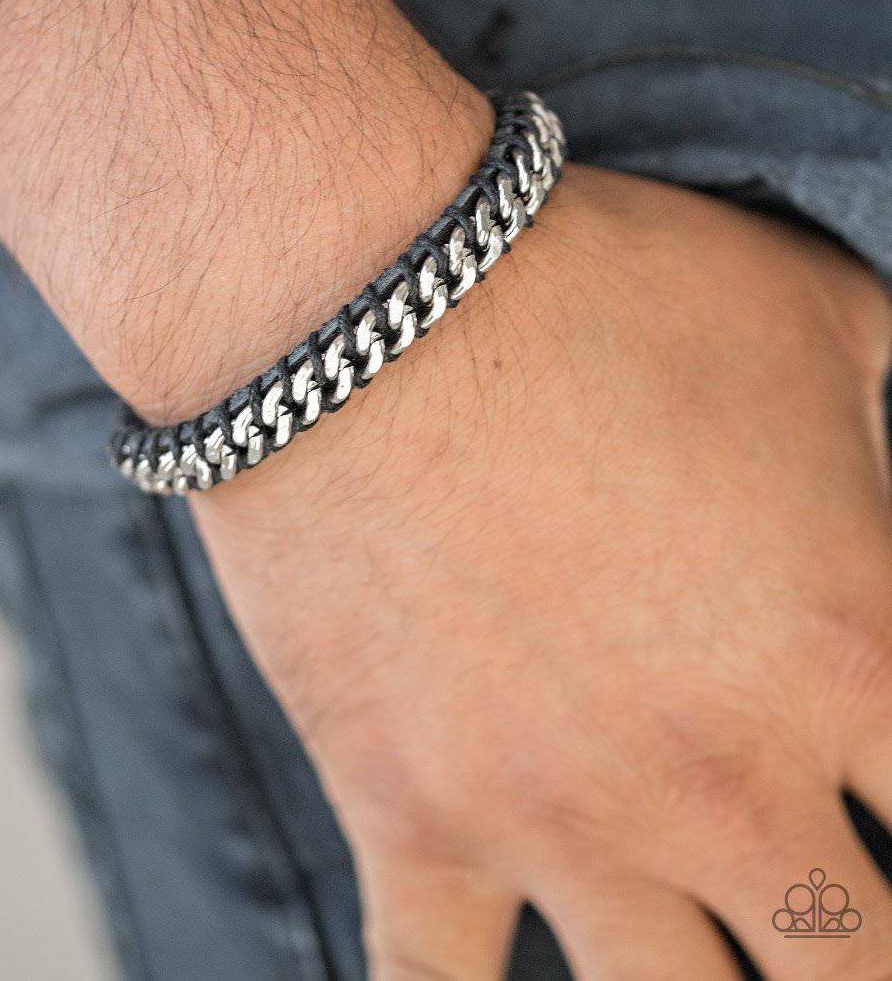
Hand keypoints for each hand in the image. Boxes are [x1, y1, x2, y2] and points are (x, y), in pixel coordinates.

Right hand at [192, 165, 891, 979]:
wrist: (361, 303)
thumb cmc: (598, 288)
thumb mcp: (813, 310)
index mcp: (849, 651)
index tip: (888, 803)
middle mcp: (726, 778)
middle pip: (857, 968)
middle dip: (860, 953)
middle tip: (828, 916)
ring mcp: (562, 822)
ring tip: (696, 955)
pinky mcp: (415, 818)